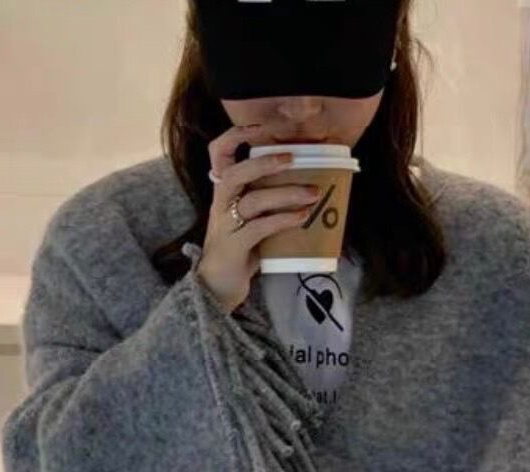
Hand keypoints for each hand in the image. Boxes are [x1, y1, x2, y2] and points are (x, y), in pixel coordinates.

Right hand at [197, 125, 321, 313]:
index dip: (235, 135)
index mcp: (224, 193)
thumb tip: (307, 181)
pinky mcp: (234, 247)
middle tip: (292, 157)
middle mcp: (220, 205)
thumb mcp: (250, 218)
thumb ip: (267, 200)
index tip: (261, 125)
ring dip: (285, 194)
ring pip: (253, 201)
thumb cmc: (238, 251)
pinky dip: (283, 220)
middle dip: (263, 162)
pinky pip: (259, 228)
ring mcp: (225, 226)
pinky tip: (302, 217)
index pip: (218, 154)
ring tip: (313, 194)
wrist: (215, 288)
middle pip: (235, 173)